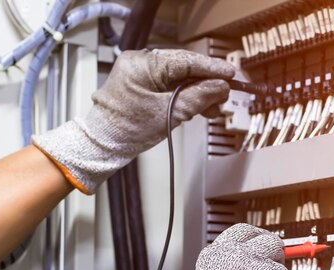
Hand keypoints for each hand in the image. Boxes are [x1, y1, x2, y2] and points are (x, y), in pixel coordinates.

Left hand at [32, 49, 234, 193]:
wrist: (103, 145)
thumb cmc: (126, 130)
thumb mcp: (169, 114)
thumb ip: (198, 98)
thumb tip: (221, 88)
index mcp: (143, 64)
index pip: (185, 60)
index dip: (211, 68)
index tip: (230, 75)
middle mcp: (140, 63)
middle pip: (183, 68)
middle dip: (205, 83)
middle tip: (224, 95)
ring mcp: (140, 74)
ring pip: (178, 78)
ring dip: (197, 92)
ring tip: (212, 107)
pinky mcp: (141, 85)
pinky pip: (169, 86)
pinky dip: (184, 96)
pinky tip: (198, 106)